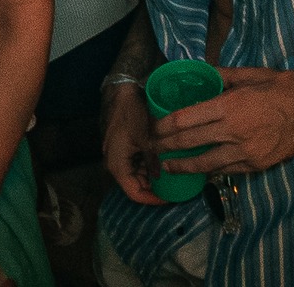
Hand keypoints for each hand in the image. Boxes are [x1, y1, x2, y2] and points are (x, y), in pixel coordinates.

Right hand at [101, 82, 166, 205]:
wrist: (121, 92)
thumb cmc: (131, 114)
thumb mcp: (145, 138)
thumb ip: (151, 160)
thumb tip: (161, 177)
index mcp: (118, 165)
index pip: (135, 193)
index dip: (152, 199)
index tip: (171, 198)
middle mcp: (117, 164)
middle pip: (136, 186)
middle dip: (155, 189)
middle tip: (177, 188)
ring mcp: (121, 156)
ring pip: (139, 175)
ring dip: (154, 177)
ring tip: (174, 176)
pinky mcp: (126, 148)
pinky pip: (138, 164)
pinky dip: (151, 165)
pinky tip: (165, 162)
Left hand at [153, 64, 293, 176]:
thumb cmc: (284, 86)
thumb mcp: (250, 74)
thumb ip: (221, 75)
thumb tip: (201, 72)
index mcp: (229, 106)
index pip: (185, 120)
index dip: (164, 126)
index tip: (152, 128)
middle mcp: (234, 131)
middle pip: (189, 143)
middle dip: (166, 147)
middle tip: (152, 148)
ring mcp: (247, 152)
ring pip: (206, 163)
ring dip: (183, 165)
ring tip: (168, 166)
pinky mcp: (258, 165)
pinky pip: (227, 170)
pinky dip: (211, 169)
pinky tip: (200, 168)